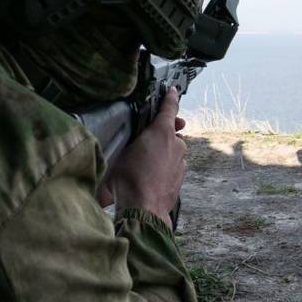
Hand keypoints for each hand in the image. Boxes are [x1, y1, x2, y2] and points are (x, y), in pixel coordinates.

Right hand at [103, 88, 186, 227]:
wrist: (144, 210)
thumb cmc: (129, 178)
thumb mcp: (120, 154)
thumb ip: (126, 143)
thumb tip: (122, 142)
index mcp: (161, 132)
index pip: (168, 108)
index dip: (170, 98)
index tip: (173, 91)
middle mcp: (176, 144)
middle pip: (170, 133)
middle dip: (161, 135)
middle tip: (145, 142)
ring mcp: (181, 163)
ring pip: (172, 152)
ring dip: (162, 154)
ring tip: (144, 165)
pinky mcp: (181, 178)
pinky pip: (173, 167)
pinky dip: (164, 168)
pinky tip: (150, 178)